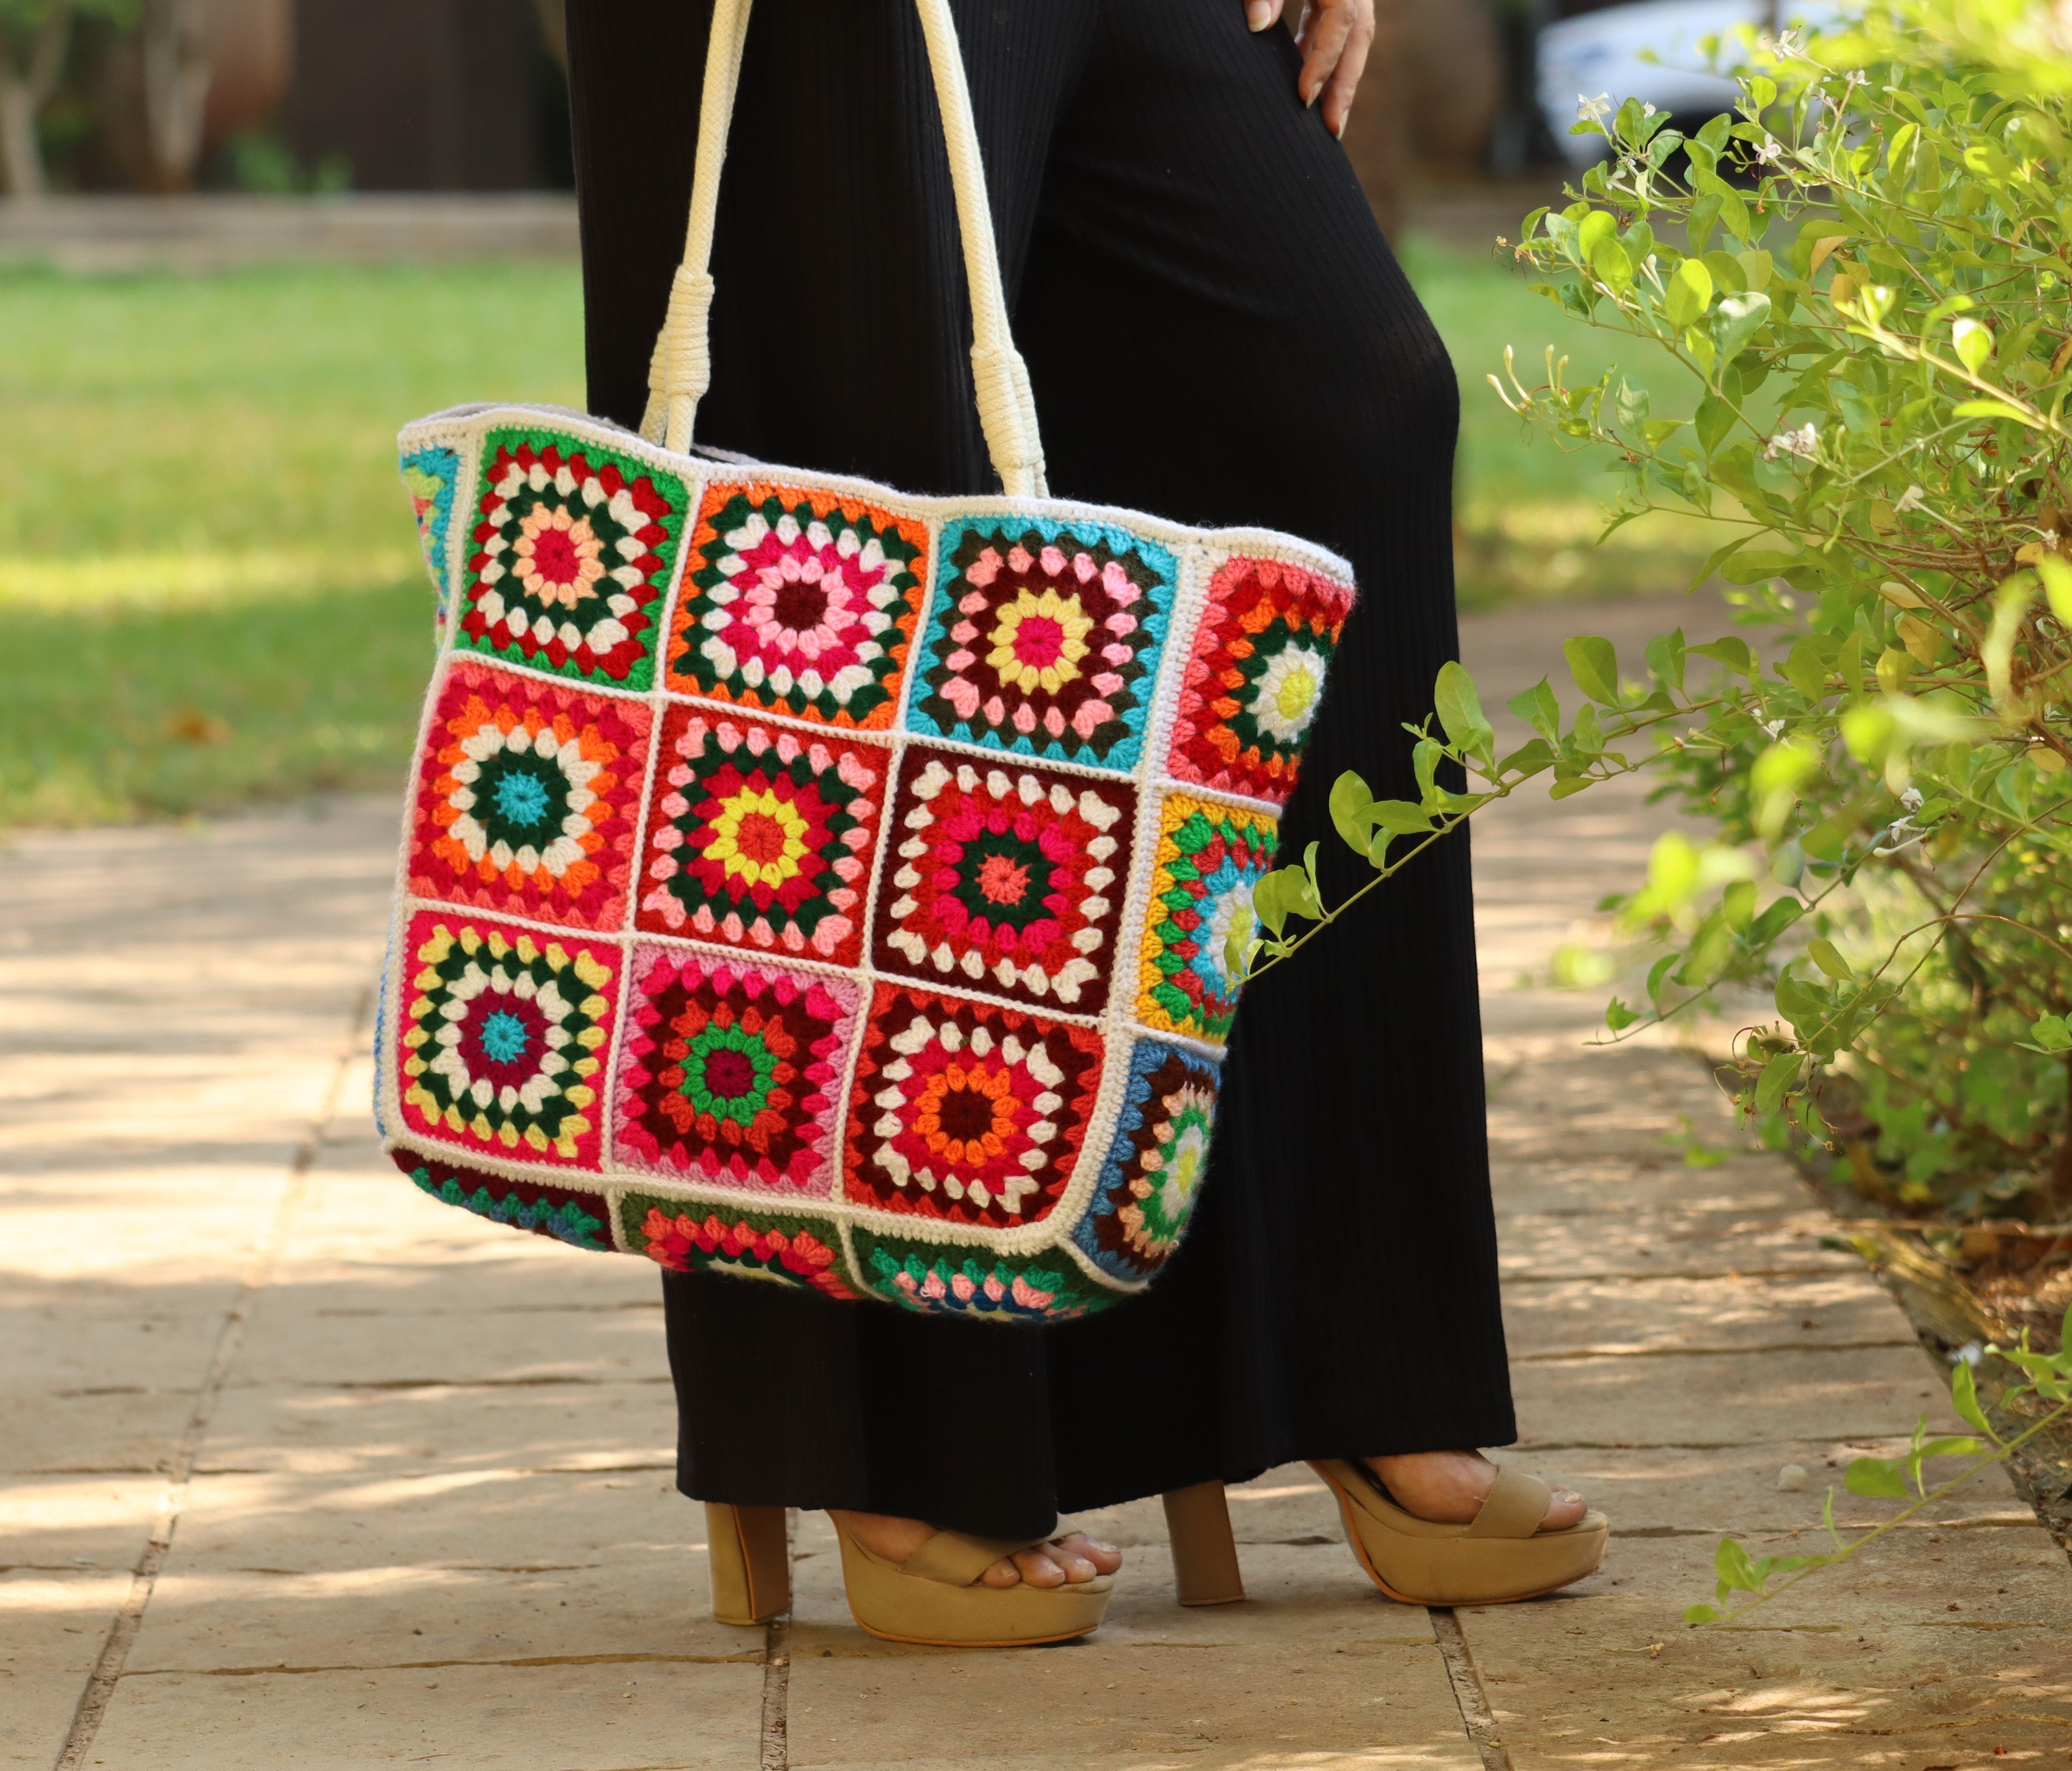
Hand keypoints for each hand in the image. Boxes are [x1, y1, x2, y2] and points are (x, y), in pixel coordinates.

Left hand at [1245, 0, 1374, 139]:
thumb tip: (1258, 25)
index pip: (1341, 19)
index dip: (1325, 59)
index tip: (1305, 96)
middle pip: (1358, 38)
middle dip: (1345, 86)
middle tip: (1332, 130)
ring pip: (1351, 40)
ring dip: (1337, 80)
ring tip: (1325, 120)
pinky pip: (1333, 31)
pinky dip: (1320, 59)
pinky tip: (1307, 87)